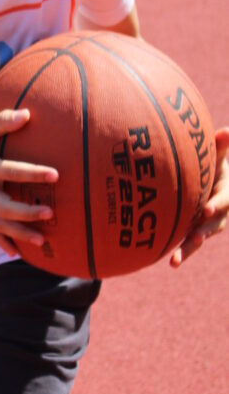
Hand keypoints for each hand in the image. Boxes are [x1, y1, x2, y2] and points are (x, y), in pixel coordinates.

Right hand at [0, 108, 57, 256]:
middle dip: (27, 213)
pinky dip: (1, 243)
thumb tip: (28, 114)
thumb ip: (2, 121)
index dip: (32, 174)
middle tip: (50, 212)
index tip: (55, 175)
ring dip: (19, 233)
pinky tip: (16, 253)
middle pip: (4, 207)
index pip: (10, 171)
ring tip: (41, 239)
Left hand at [170, 126, 228, 267]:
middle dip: (204, 232)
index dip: (217, 205)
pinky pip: (189, 243)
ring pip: (200, 239)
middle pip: (214, 226)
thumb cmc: (216, 165)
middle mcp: (219, 212)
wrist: (216, 182)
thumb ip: (222, 145)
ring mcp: (207, 224)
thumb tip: (226, 130)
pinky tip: (170, 263)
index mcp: (226, 193)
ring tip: (175, 261)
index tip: (207, 209)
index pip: (224, 200)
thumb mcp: (221, 155)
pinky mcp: (194, 230)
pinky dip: (181, 252)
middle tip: (195, 238)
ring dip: (188, 250)